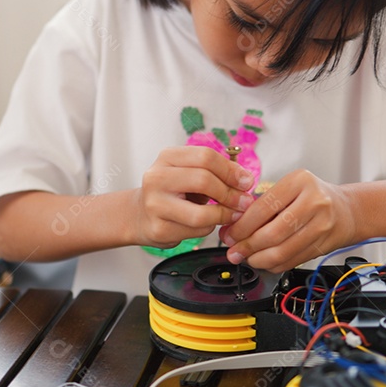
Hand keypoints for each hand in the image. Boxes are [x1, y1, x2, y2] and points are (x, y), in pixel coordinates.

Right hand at [131, 146, 255, 248]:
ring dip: (224, 215)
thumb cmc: (171, 192)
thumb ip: (214, 172)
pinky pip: (196, 230)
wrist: (139, 215)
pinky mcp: (159, 229)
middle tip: (244, 201)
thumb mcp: (188, 173)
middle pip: (204, 180)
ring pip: (201, 213)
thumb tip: (245, 180)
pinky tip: (209, 223)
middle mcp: (157, 178)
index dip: (231, 170)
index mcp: (167, 158)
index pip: (205, 157)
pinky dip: (210, 227)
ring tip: (233, 214)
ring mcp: (155, 205)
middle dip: (230, 193)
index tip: (246, 181)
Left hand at [218, 169, 357, 272]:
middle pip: (273, 232)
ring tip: (246, 257)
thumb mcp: (290, 187)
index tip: (229, 234)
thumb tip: (233, 226)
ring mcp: (321, 225)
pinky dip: (273, 265)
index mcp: (300, 181)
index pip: (264, 207)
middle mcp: (314, 202)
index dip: (242, 225)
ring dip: (258, 259)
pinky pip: (291, 261)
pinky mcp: (323, 246)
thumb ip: (263, 204)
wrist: (347, 210)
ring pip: (282, 251)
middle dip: (247, 246)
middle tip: (234, 250)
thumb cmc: (313, 196)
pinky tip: (263, 260)